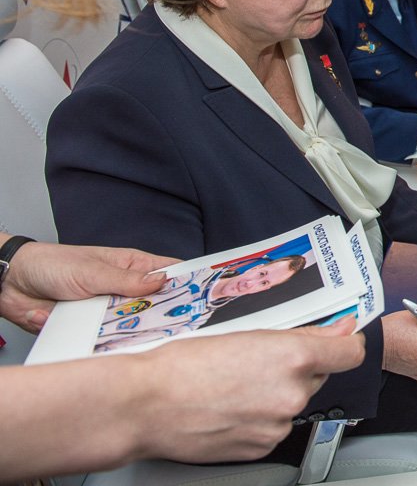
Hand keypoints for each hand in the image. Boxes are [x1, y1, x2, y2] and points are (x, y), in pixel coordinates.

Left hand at [0, 239, 175, 331]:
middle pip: (156, 307)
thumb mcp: (93, 271)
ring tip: (136, 336)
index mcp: (132, 267)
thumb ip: (128, 281)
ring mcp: (109, 312)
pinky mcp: (91, 331)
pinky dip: (105, 344)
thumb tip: (162, 282)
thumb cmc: (51, 265)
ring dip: (132, 332)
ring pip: (133, 328)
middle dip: (164, 316)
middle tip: (176, 325)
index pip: (170, 273)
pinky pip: (107, 342)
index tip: (205, 295)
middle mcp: (124, 290)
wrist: (10, 285)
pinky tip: (106, 345)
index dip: (189, 283)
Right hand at [135, 320, 364, 462]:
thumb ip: (305, 334)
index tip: (340, 339)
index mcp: (294, 357)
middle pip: (317, 375)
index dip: (345, 342)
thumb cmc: (183, 364)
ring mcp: (278, 424)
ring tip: (235, 384)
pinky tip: (231, 406)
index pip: (350, 352)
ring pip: (292, 400)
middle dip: (298, 367)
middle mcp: (293, 393)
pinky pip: (273, 425)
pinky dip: (260, 416)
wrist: (144, 406)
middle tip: (258, 360)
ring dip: (275, 392)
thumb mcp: (247, 331)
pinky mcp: (262, 448)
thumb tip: (341, 330)